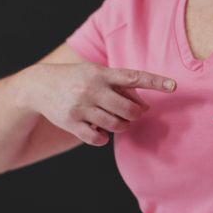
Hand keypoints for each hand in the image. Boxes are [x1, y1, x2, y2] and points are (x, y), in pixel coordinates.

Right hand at [26, 62, 176, 145]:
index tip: (174, 86)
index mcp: (101, 73)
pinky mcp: (71, 123)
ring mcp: (81, 107)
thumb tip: (144, 107)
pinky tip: (99, 130)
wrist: (38, 86)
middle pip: (129, 110)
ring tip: (116, 121)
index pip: (134, 77)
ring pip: (116, 126)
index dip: (156, 82)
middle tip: (132, 114)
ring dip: (122, 127)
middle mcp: (92, 89)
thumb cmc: (76, 79)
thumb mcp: (97, 74)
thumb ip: (121, 87)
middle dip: (135, 115)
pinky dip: (104, 138)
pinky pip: (99, 139)